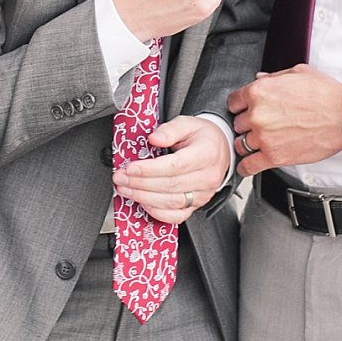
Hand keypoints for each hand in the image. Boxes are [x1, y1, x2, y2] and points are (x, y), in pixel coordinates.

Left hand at [114, 116, 230, 224]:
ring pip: (171, 202)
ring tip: (125, 189)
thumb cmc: (203, 137)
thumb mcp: (187, 123)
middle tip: (120, 178)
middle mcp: (208, 177)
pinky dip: (157, 213)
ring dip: (143, 198)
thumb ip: (169, 129)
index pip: (176, 166)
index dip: (150, 169)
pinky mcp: (197, 205)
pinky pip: (177, 216)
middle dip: (140, 183)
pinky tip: (142, 203)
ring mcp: (203, 194)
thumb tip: (153, 138)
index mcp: (206, 154)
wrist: (221, 150)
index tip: (131, 168)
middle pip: (170, 185)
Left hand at [227, 66, 341, 173]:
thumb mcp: (297, 74)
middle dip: (247, 124)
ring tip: (260, 142)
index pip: (233, 101)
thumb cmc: (325, 95)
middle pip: (238, 123)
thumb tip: (260, 79)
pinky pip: (249, 166)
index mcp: (259, 92)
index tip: (246, 110)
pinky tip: (249, 165)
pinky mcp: (274, 156)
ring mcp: (264, 137)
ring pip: (241, 144)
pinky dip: (246, 167)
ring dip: (248, 143)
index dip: (240, 105)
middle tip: (262, 124)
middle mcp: (258, 114)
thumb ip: (273, 78)